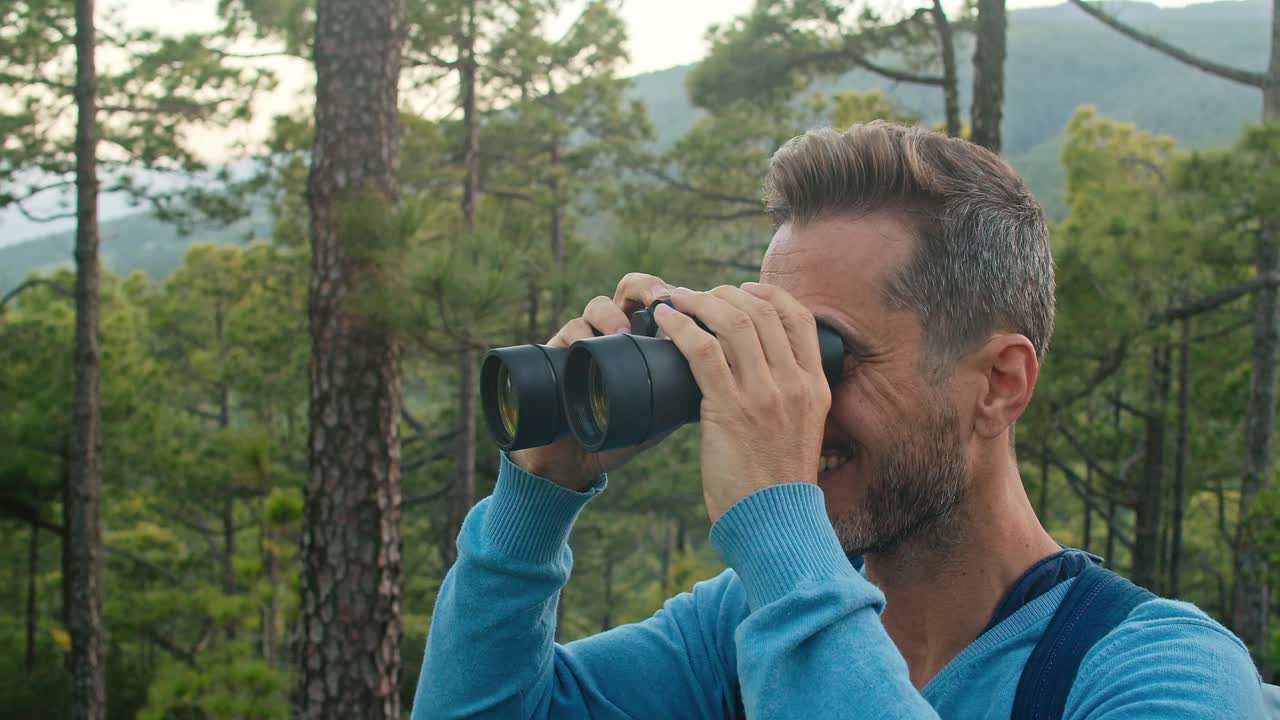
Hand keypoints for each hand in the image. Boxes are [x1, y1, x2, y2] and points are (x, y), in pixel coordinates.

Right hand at [509, 272, 675, 490]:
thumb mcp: (657, 413)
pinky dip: (579, 334)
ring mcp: (585, 340)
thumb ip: (681, 395)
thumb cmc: (618, 431)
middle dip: (643, 286)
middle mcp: (612, 332)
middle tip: (659, 299)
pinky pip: (568, 332)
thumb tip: (719, 383)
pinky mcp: (558, 354)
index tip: (686, 300)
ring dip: (612, 315)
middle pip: (628, 289)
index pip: (658, 302)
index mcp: (642, 339)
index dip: (673, 295)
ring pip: (597, 306)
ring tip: (624, 335)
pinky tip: (589, 346)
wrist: (576, 458)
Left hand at [654, 283, 830, 522]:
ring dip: (698, 302)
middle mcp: (794, 384)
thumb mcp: (799, 432)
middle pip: (762, 311)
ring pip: (732, 322)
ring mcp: (764, 394)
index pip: (799, 318)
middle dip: (725, 294)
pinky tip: (665, 321)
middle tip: (699, 296)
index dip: (768, 293)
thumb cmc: (775, 484)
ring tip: (676, 301)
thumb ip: (787, 399)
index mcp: (815, 387)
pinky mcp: (729, 408)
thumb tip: (755, 370)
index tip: (743, 289)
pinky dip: (680, 327)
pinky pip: (701, 350)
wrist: (772, 524)